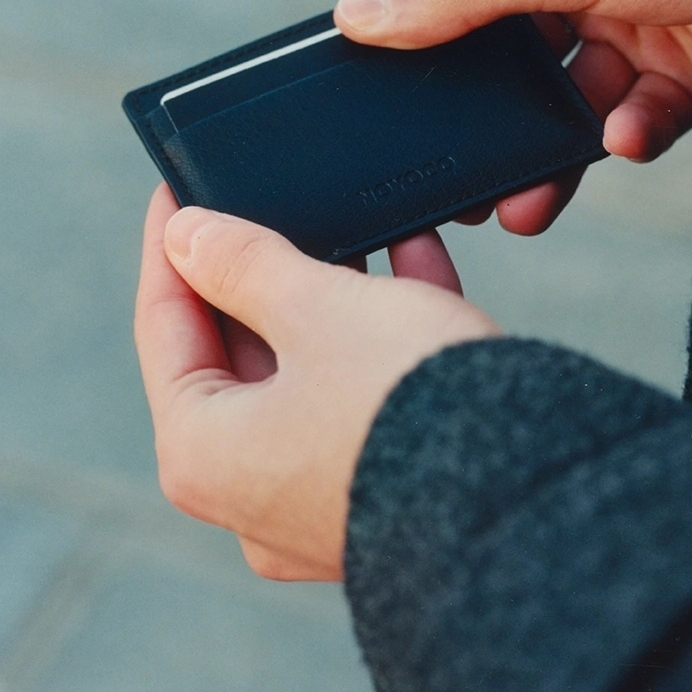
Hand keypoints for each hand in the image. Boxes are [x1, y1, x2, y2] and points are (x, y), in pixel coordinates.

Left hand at [134, 185, 497, 580]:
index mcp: (201, 454)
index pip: (163, 326)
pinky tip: (418, 265)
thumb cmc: (404, 404)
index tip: (178, 184)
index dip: (173, 244)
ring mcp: (316, 507)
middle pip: (236, 355)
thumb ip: (244, 263)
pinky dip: (381, 338)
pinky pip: (363, 402)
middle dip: (264, 271)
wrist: (527, 492)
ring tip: (356, 224)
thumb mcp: (316, 306)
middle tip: (269, 202)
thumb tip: (188, 236)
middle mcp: (248, 495)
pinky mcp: (383, 501)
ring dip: (334, 297)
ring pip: (307, 375)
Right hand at [335, 0, 691, 233]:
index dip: (410, 48)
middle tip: (453, 192)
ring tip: (525, 207)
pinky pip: (631, 125)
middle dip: (481, 127)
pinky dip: (627, 138)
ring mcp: (630, 31)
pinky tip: (632, 136)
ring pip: (560, 111)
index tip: (374, 112)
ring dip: (546, 156)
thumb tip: (358, 15)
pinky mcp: (681, 82)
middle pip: (500, 66)